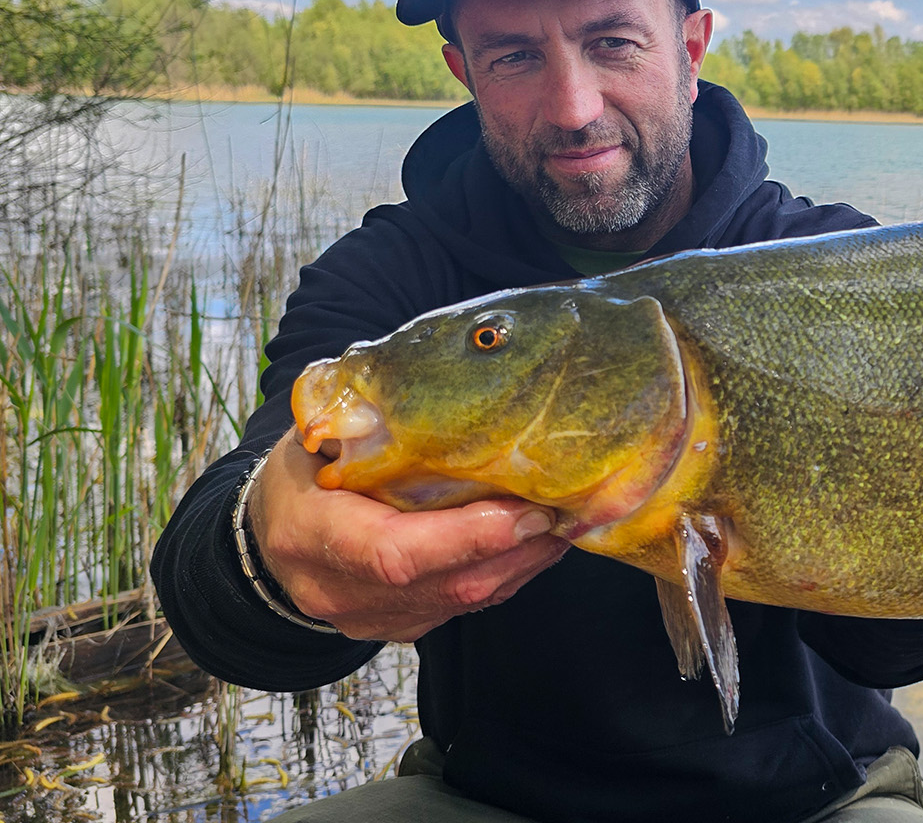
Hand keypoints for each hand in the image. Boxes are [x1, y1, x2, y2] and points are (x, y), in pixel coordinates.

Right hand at [247, 429, 569, 641]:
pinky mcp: (398, 626)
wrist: (269, 535)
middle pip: (443, 584)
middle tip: (564, 510)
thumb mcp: (313, 439)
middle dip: (514, 550)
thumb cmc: (302, 473)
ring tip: (565, 522)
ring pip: (462, 603)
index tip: (526, 511)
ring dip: (522, 564)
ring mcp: (367, 618)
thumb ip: (361, 421)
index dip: (468, 537)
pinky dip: (506, 575)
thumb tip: (423, 383)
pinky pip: (462, 608)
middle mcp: (335, 589)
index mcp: (309, 534)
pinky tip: (536, 543)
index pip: (395, 552)